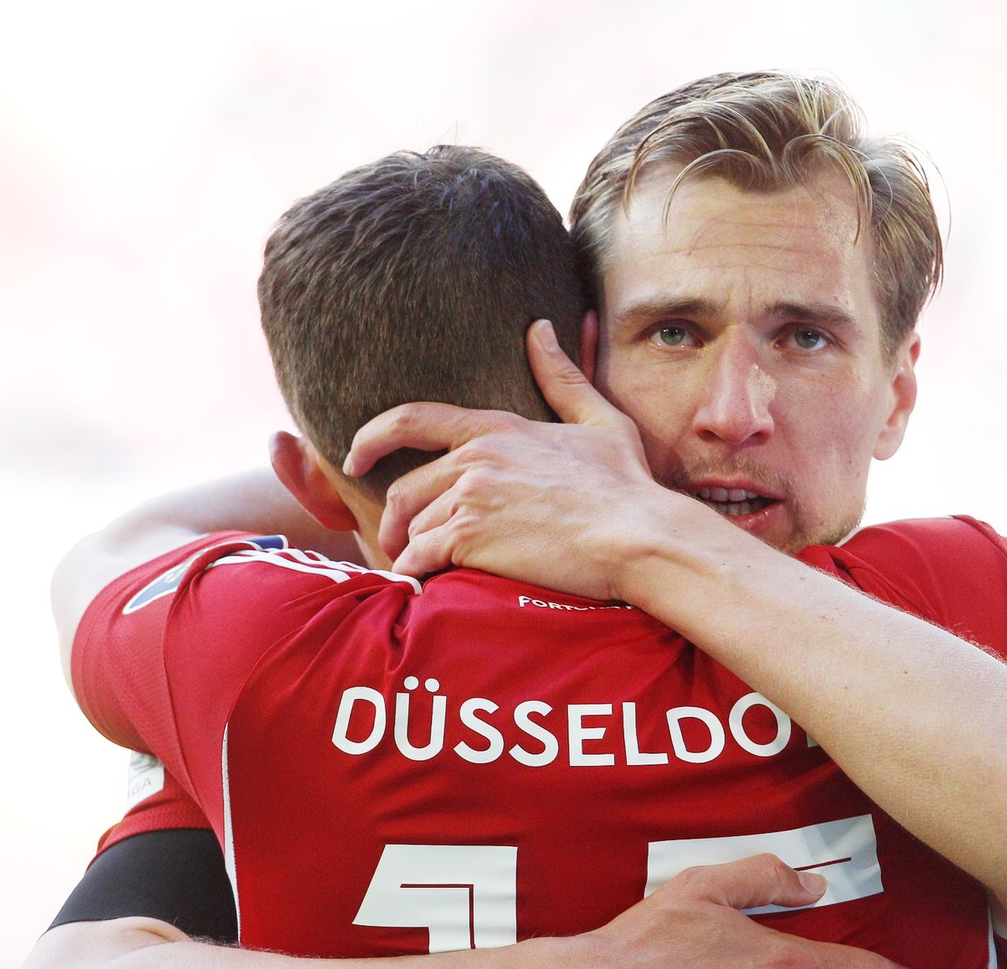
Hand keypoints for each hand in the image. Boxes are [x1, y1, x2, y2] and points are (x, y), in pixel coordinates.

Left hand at [344, 320, 700, 596]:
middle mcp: (474, 457)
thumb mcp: (600, 421)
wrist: (638, 537)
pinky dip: (416, 574)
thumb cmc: (627, 486)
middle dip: (395, 521)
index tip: (352, 458)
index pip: (412, 420)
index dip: (371, 438)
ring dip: (415, 551)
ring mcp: (470, 497)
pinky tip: (425, 586)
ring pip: (414, 528)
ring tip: (427, 570)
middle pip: (405, 489)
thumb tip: (540, 328)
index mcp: (496, 428)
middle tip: (397, 544)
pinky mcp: (470, 538)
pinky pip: (419, 558)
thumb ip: (563, 377)